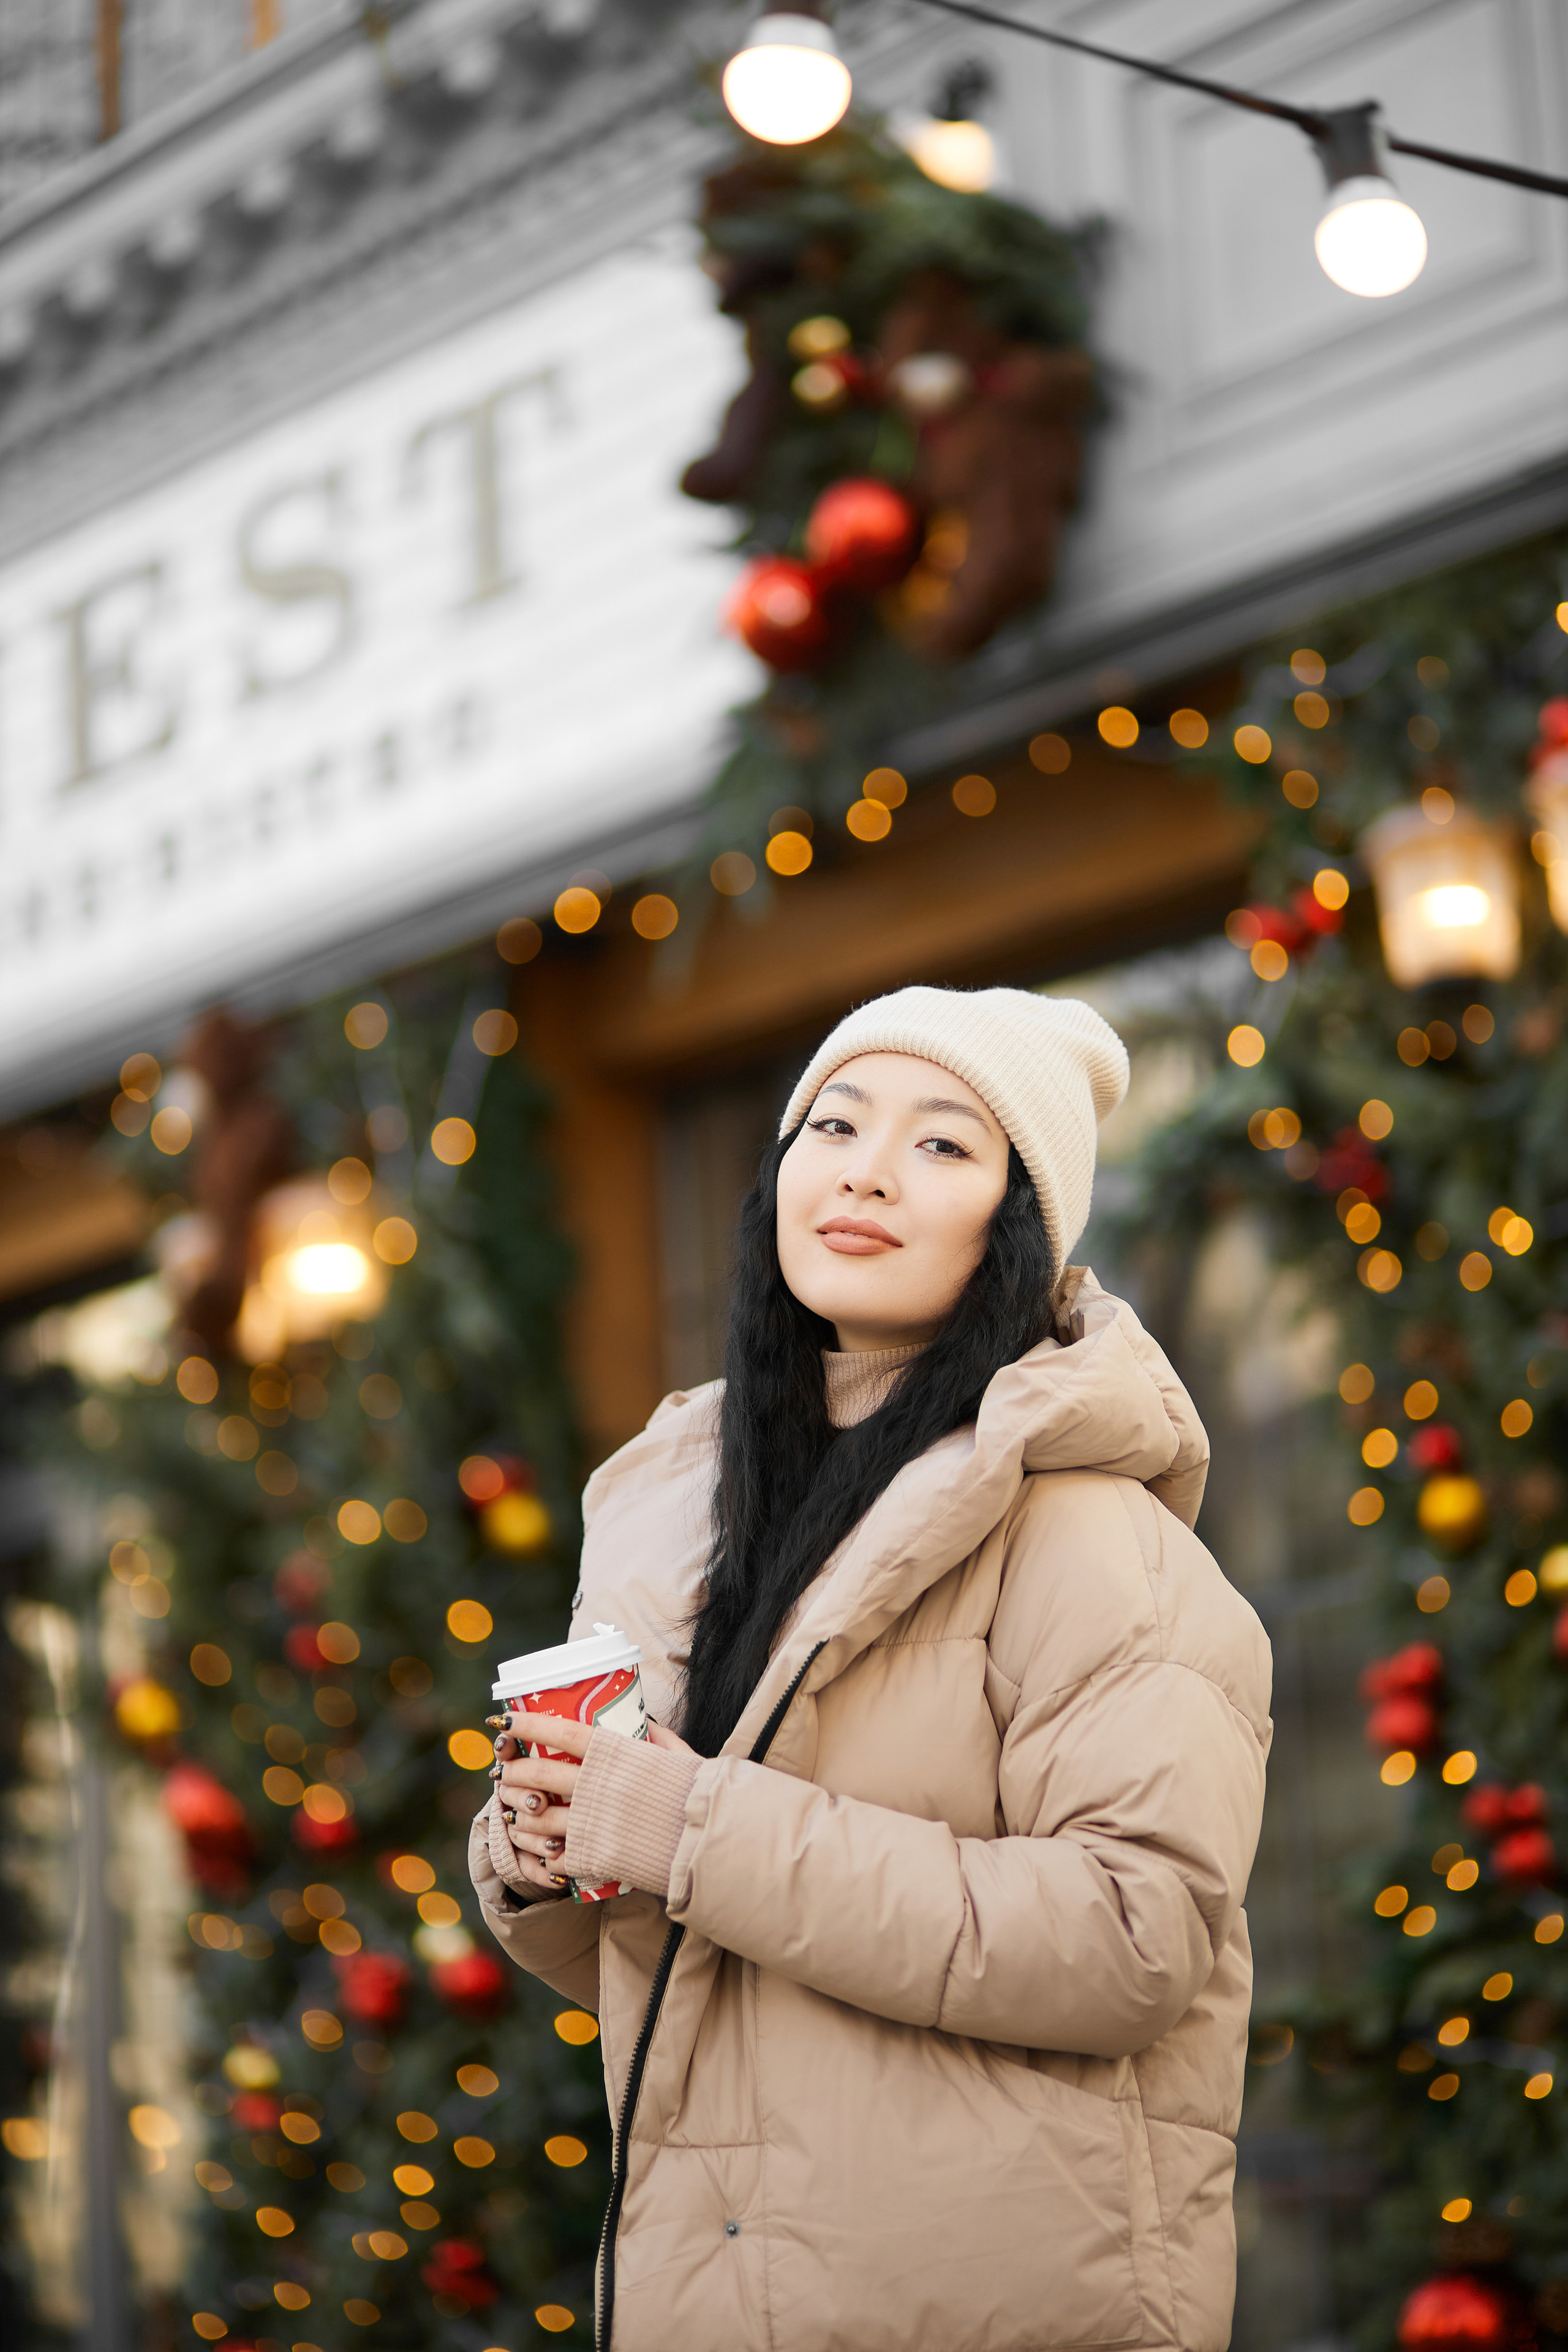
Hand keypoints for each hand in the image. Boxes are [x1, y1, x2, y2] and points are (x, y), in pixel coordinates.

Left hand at [492, 1713, 698, 1894]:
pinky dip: (544, 1852)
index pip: (558, 1732)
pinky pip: (554, 1855)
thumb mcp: (679, 1755)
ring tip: (512, 1810)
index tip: (502, 1720)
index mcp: (614, 1754)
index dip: (526, 1723)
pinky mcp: (593, 1858)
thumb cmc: (698, 1792)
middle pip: (537, 1774)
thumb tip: (643, 1721)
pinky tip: (542, 1849)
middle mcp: (595, 1786)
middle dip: (511, 1771)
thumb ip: (657, 1737)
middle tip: (502, 1770)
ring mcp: (591, 1824)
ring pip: (536, 1817)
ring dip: (518, 1812)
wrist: (709, 1841)